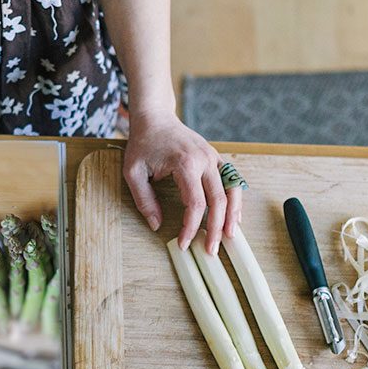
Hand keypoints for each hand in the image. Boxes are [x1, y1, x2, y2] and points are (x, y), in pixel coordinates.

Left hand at [122, 110, 242, 254]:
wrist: (155, 118)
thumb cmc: (143, 144)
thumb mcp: (133, 172)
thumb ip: (144, 200)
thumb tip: (156, 225)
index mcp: (185, 164)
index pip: (195, 203)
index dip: (191, 227)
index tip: (184, 243)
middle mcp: (205, 160)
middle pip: (218, 200)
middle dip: (216, 228)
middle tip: (211, 250)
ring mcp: (214, 157)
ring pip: (232, 191)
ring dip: (232, 215)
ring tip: (230, 236)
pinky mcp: (216, 158)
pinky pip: (232, 181)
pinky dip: (235, 200)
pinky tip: (233, 216)